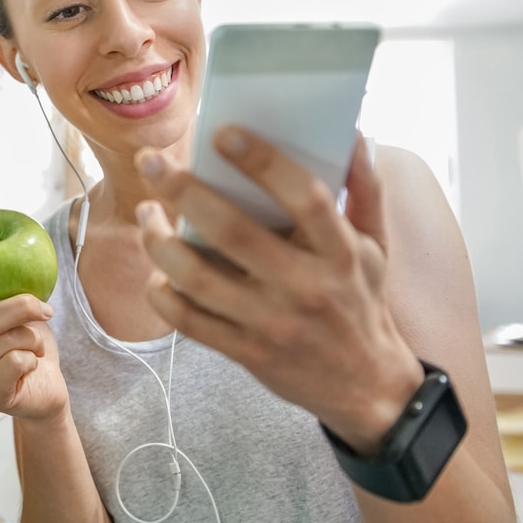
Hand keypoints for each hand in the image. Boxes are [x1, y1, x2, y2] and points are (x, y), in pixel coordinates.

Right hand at [0, 259, 68, 421]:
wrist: (45, 387)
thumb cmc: (27, 346)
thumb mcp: (16, 313)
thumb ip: (4, 292)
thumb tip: (11, 260)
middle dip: (22, 308)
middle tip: (46, 309)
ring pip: (5, 341)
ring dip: (32, 339)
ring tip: (35, 348)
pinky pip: (14, 362)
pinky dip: (32, 359)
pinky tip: (30, 365)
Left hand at [133, 127, 422, 452]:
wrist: (367, 390)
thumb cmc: (363, 302)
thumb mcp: (376, 247)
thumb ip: (366, 189)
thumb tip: (355, 133)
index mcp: (340, 253)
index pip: (305, 197)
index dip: (264, 162)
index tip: (223, 133)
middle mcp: (305, 287)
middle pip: (233, 232)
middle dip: (183, 191)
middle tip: (151, 161)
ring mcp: (272, 323)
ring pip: (198, 278)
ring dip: (160, 241)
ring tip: (147, 213)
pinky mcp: (247, 352)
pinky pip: (190, 322)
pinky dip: (163, 295)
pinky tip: (156, 272)